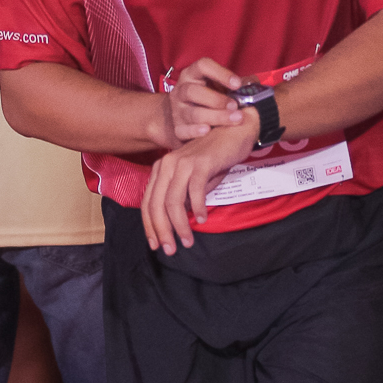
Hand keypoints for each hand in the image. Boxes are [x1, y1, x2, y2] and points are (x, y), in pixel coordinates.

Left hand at [142, 116, 258, 254]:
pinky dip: (197, 209)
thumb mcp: (193, 178)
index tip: (156, 244)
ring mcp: (183, 163)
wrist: (233, 132)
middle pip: (156, 205)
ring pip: (173, 202)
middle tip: (170, 249)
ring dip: (180, 225)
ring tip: (188, 240)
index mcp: (161, 169)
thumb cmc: (214, 157)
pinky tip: (202, 218)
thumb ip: (182, 196)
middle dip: (162, 231)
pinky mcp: (200, 163)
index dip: (150, 226)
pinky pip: (195, 192)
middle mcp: (167, 165)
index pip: (148, 202)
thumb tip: (176, 221)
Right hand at [169, 57, 246, 140]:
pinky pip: (184, 130)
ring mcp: (177, 110)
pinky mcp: (177, 128)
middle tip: (235, 106)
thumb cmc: (206, 100)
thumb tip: (254, 83)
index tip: (237, 84)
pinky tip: (208, 131)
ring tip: (233, 119)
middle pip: (193, 91)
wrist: (184, 120)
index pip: (202, 66)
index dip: (220, 73)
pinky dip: (196, 131)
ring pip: (193, 113)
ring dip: (215, 116)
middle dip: (217, 99)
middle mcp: (182, 91)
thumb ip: (234, 85)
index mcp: (192, 75)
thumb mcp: (217, 87)